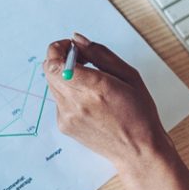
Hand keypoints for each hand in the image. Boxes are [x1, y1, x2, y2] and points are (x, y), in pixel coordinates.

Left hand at [43, 34, 171, 170]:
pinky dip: (69, 92)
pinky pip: (58, 100)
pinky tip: (90, 98)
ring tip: (89, 79)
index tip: (72, 46)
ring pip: (52, 84)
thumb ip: (101, 54)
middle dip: (61, 59)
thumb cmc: (140, 112)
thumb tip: (78, 39)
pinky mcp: (64, 126)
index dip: (58, 49)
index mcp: (95, 87)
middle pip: (49, 71)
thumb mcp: (130, 75)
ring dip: (64, 75)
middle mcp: (76, 103)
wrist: (137, 150)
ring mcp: (67, 117)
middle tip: (83, 59)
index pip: (55, 63)